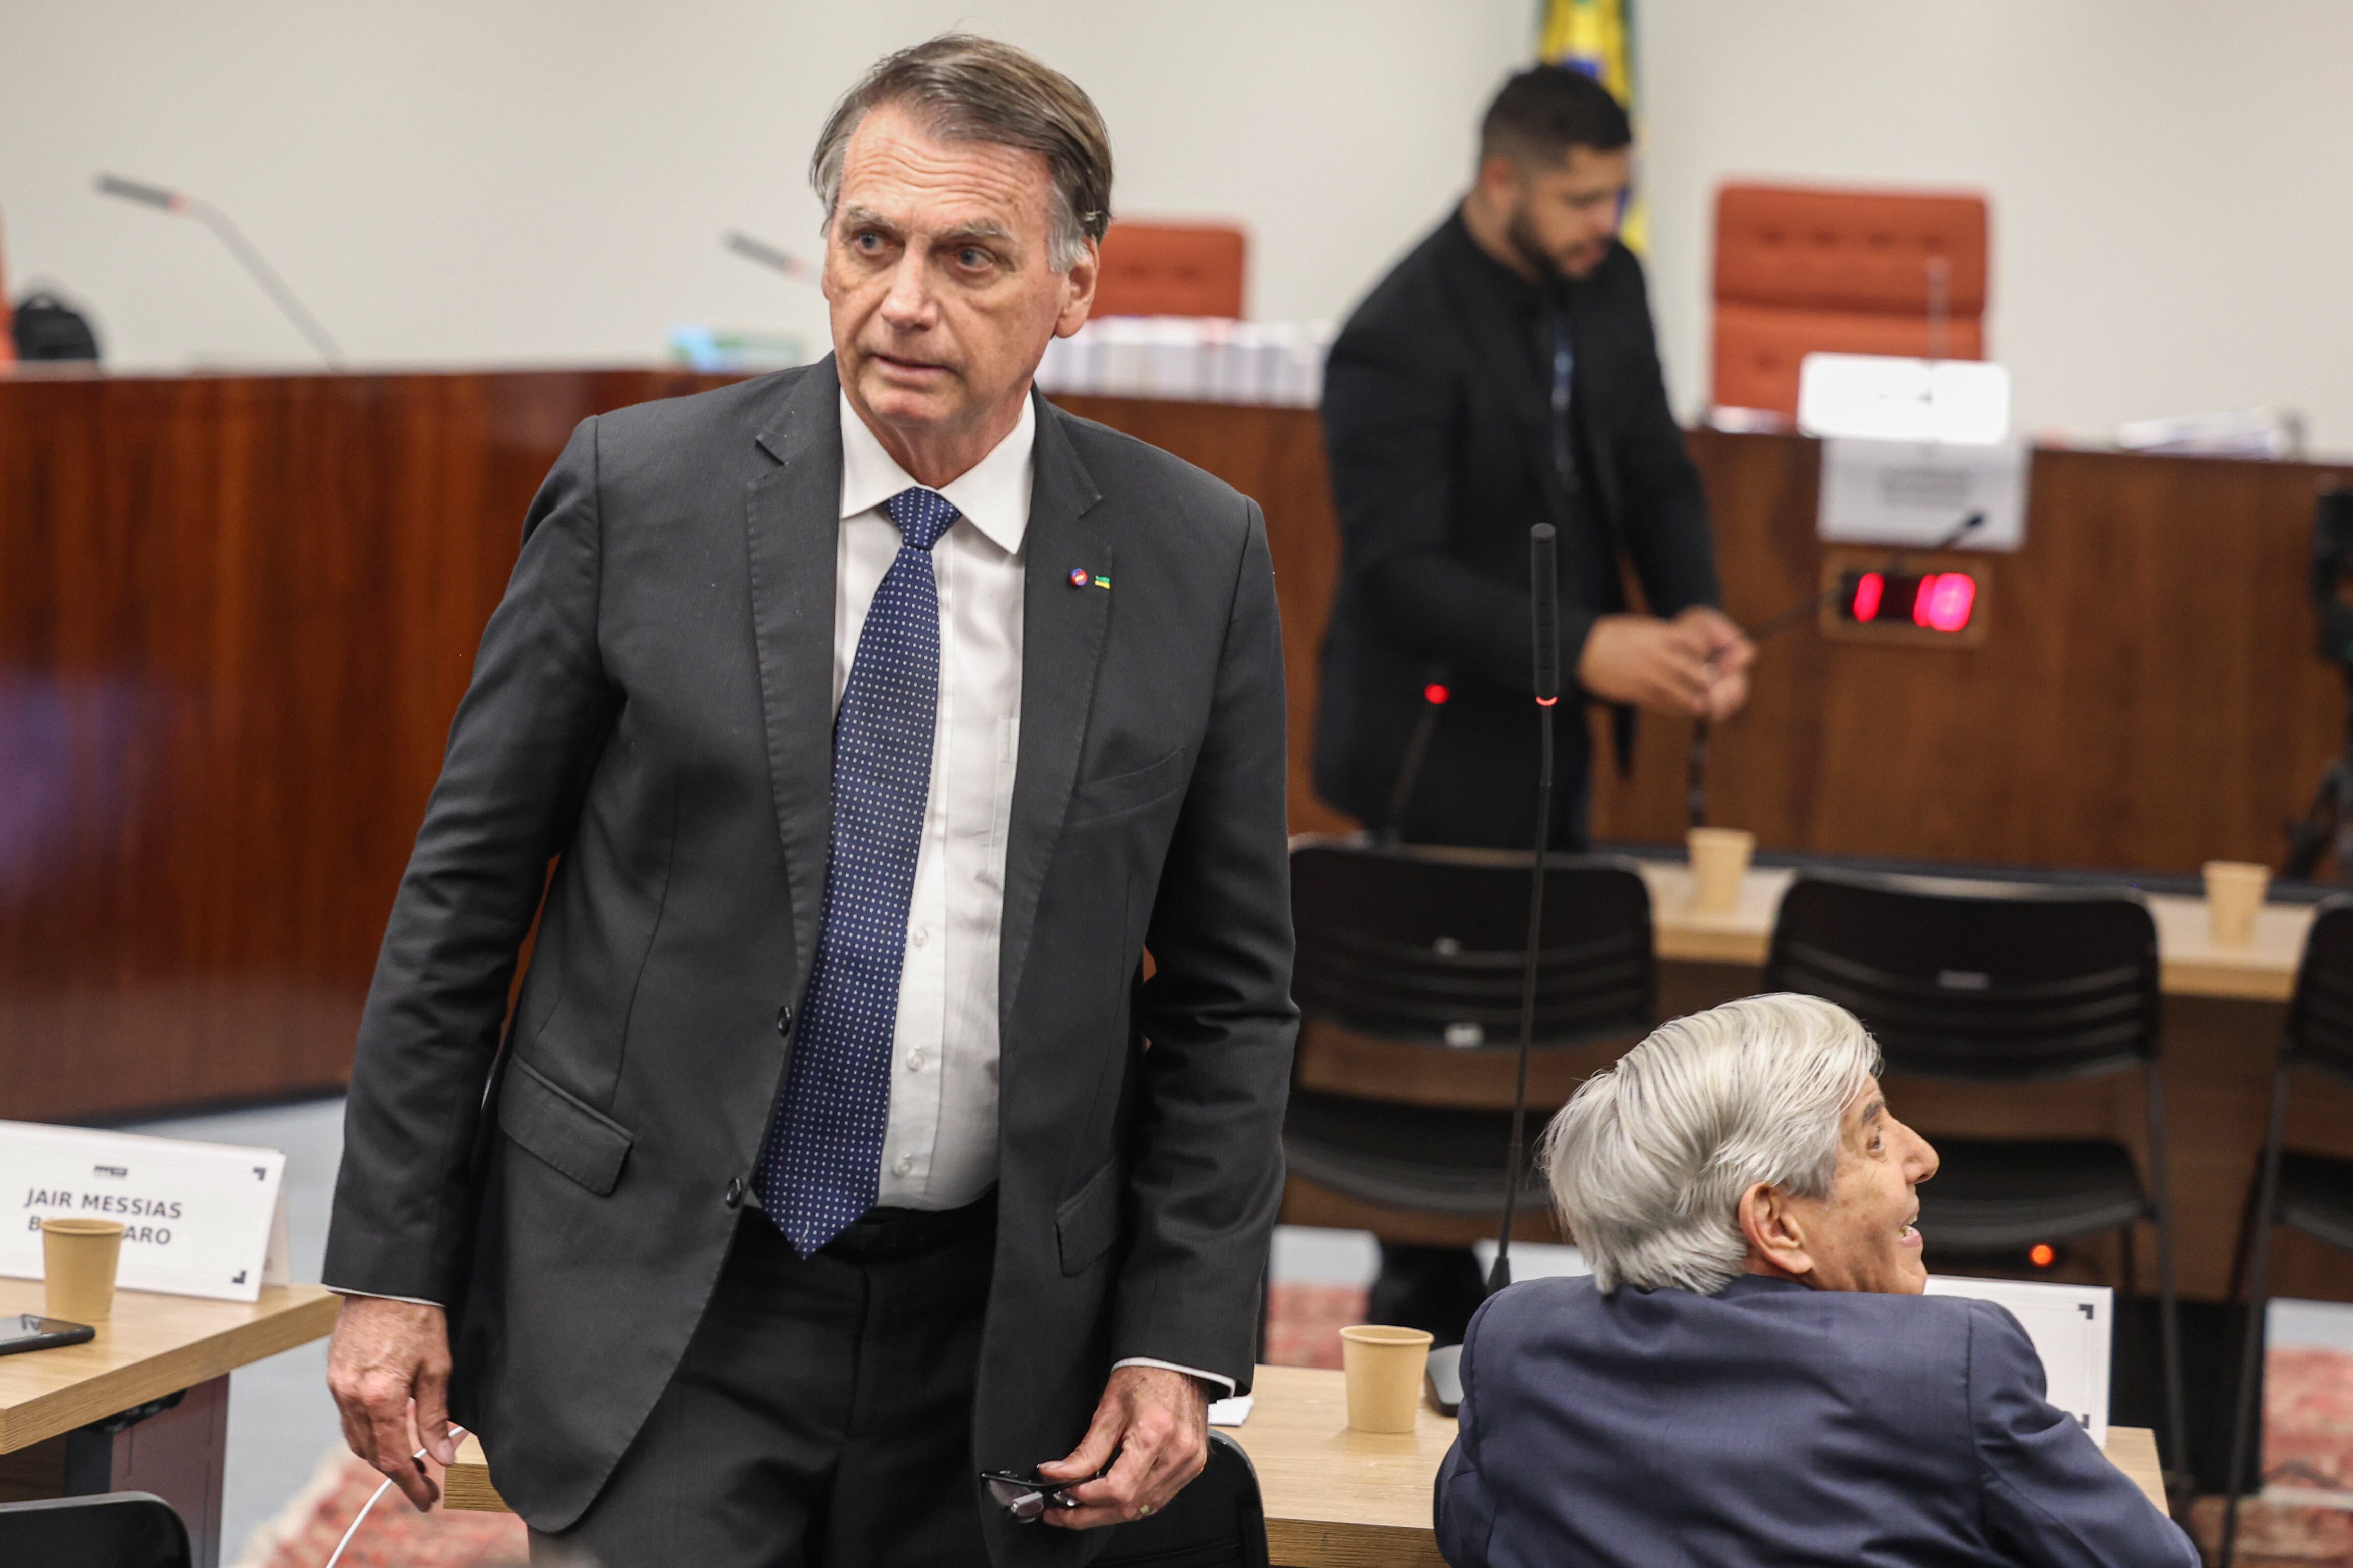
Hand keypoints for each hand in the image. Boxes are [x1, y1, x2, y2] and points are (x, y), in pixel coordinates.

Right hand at [326, 1296, 454, 1510]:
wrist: (387, 1280)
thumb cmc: (418, 1316)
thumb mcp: (438, 1367)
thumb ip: (436, 1416)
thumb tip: (443, 1455)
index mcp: (381, 1396)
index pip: (392, 1458)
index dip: (411, 1484)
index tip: (429, 1498)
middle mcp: (352, 1396)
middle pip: (370, 1453)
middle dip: (396, 1473)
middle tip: (424, 1483)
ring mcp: (338, 1386)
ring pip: (355, 1438)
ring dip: (379, 1454)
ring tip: (409, 1460)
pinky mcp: (334, 1375)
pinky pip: (347, 1417)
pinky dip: (366, 1431)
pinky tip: (387, 1429)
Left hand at [1035, 1365, 1209, 1528]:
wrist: (1177, 1366)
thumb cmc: (1146, 1377)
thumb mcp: (1108, 1410)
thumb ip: (1085, 1450)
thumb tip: (1057, 1474)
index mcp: (1156, 1434)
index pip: (1117, 1489)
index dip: (1086, 1497)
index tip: (1062, 1493)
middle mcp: (1177, 1454)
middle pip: (1129, 1507)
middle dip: (1089, 1516)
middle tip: (1062, 1514)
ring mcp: (1189, 1463)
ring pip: (1143, 1510)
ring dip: (1108, 1514)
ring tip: (1080, 1509)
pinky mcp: (1192, 1467)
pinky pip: (1158, 1500)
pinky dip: (1131, 1505)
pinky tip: (1112, 1501)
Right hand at [1576, 609, 1753, 719]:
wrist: (1582, 649)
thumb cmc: (1615, 635)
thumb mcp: (1646, 628)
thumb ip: (1669, 638)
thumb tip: (1693, 649)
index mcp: (1661, 635)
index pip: (1698, 644)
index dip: (1707, 652)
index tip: (1708, 656)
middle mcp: (1658, 656)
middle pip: (1698, 673)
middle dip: (1708, 679)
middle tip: (1711, 683)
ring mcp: (1648, 676)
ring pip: (1685, 694)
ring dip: (1696, 698)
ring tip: (1698, 698)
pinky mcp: (1638, 693)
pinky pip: (1666, 706)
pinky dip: (1678, 708)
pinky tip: (1680, 705)